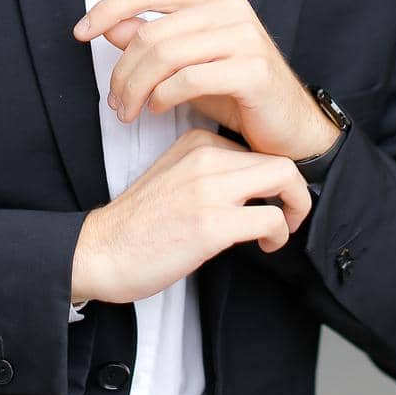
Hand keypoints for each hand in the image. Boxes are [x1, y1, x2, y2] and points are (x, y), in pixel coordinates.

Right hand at [70, 127, 311, 304]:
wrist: (99, 251)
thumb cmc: (136, 226)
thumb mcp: (173, 178)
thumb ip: (208, 173)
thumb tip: (251, 187)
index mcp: (195, 142)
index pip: (257, 149)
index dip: (272, 179)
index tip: (267, 201)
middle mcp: (204, 157)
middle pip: (280, 159)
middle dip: (296, 190)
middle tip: (289, 215)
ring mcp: (209, 189)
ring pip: (284, 178)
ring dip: (295, 208)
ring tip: (281, 230)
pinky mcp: (212, 223)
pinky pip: (271, 218)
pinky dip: (280, 234)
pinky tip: (266, 246)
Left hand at [74, 0, 334, 160]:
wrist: (290, 126)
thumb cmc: (236, 91)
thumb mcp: (186, 61)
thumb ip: (151, 39)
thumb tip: (108, 25)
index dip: (106, 7)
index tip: (80, 32)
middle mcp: (230, 6)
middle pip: (150, 32)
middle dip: (121, 71)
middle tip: (114, 102)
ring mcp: (245, 35)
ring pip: (165, 55)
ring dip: (136, 88)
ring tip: (128, 111)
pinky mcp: (253, 69)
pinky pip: (189, 79)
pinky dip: (162, 97)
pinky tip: (157, 109)